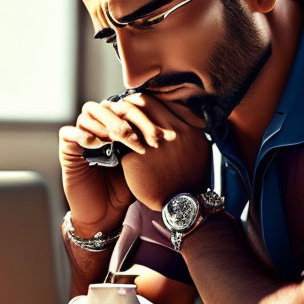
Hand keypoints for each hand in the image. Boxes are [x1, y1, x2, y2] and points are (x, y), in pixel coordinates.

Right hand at [58, 97, 176, 235]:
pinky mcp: (67, 150)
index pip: (127, 104)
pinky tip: (97, 144)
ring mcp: (82, 135)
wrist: (107, 213)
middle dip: (122, 118)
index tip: (153, 127)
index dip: (139, 111)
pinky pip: (68, 133)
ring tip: (115, 139)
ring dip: (103, 123)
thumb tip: (185, 122)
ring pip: (88, 113)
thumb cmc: (130, 188)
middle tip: (134, 136)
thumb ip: (157, 141)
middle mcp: (100, 125)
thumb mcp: (147, 162)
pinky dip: (82, 135)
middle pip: (108, 105)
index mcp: (119, 124)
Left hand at [116, 95, 210, 210]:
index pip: (159, 101)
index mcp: (186, 128)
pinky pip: (119, 140)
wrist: (183, 203)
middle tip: (115, 107)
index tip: (133, 103)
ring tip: (107, 120)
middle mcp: (170, 132)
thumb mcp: (199, 148)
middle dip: (126, 103)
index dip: (142, 100)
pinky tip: (104, 139)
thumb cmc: (191, 177)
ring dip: (116, 117)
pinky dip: (111, 137)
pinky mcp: (137, 159)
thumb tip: (184, 114)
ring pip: (128, 118)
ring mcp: (153, 145)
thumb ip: (190, 129)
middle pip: (142, 104)